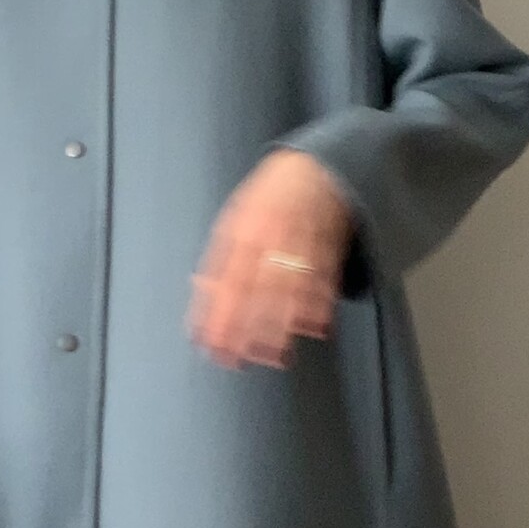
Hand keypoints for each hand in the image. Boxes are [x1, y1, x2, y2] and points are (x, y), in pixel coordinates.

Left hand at [185, 148, 354, 369]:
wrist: (316, 169)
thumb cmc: (270, 198)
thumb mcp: (233, 219)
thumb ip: (219, 256)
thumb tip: (200, 292)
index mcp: (243, 232)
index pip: (225, 281)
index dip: (216, 315)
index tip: (210, 344)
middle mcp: (271, 239)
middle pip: (255, 292)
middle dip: (245, 329)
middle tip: (238, 358)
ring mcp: (301, 245)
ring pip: (289, 292)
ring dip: (280, 327)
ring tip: (273, 356)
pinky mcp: (327, 250)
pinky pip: (323, 282)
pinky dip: (319, 308)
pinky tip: (313, 330)